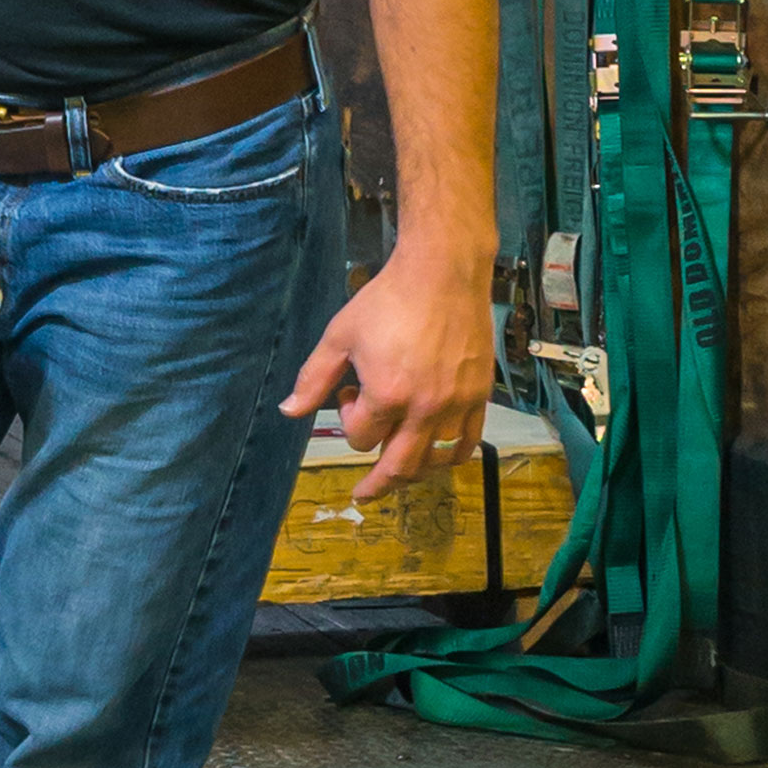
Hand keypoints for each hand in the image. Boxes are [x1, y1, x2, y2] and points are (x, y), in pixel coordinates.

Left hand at [281, 246, 493, 498]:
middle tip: (363, 494)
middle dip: (377, 485)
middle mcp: (425, 408)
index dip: (350, 421)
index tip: (351, 393)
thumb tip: (288, 412)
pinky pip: (469, 443)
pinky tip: (441, 457)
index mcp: (387, 395)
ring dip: (414, 472)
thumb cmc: (386, 300)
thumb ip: (314, 379)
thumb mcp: (340, 336)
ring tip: (401, 472)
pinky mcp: (479, 395)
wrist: (443, 273)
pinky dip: (452, 457)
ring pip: (435, 461)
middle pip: (400, 467)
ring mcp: (456, 404)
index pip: (361, 438)